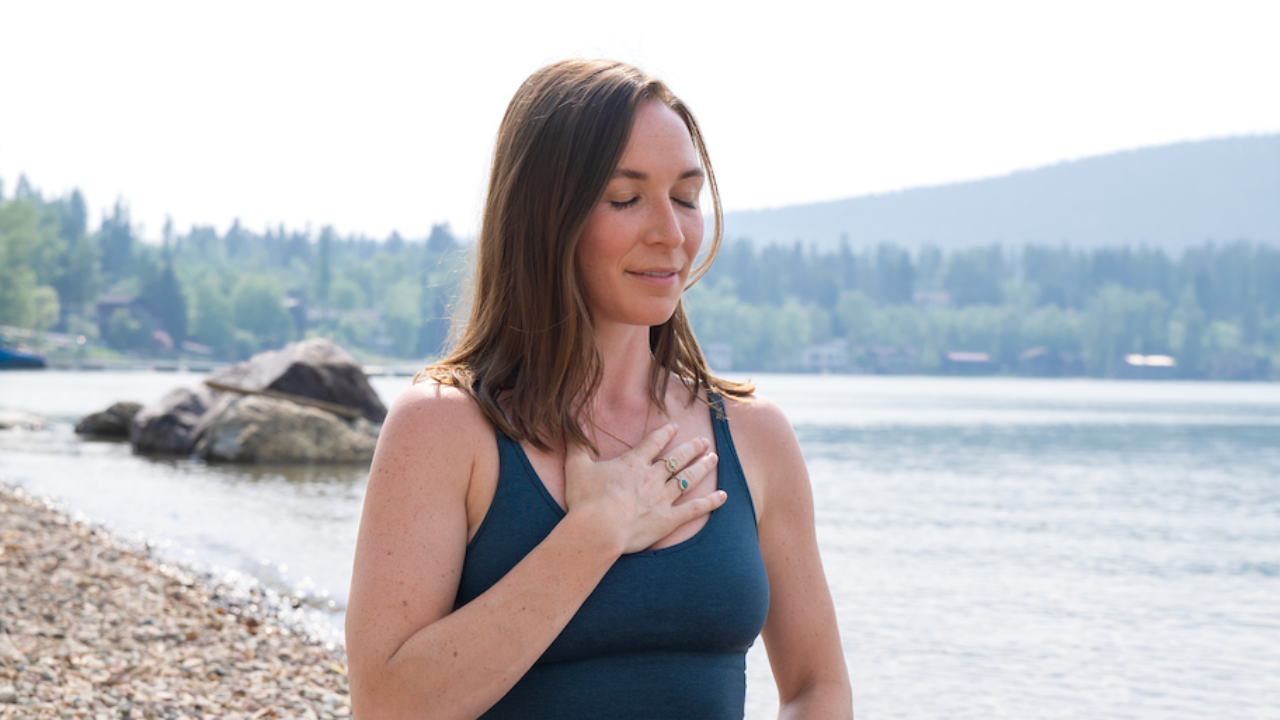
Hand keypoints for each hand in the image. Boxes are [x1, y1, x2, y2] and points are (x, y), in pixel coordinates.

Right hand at [564, 423, 724, 554]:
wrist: (598, 529)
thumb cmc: (586, 500)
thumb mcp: (576, 467)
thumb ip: (576, 444)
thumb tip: (569, 423)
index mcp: (633, 463)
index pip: (654, 443)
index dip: (666, 433)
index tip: (675, 427)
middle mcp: (652, 477)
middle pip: (677, 458)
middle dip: (692, 448)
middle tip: (704, 442)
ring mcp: (663, 498)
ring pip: (688, 478)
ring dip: (702, 467)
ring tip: (713, 458)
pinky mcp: (669, 519)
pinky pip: (694, 509)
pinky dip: (710, 502)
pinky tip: (723, 496)